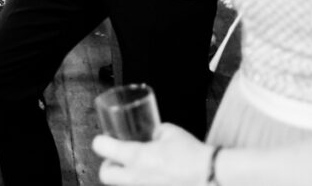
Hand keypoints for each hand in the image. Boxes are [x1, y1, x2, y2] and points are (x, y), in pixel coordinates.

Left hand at [93, 123, 211, 185]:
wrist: (211, 175)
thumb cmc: (192, 153)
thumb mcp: (169, 132)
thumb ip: (154, 131)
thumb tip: (150, 132)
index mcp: (137, 156)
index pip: (102, 148)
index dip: (100, 141)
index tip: (103, 139)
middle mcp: (136, 177)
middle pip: (104, 174)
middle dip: (107, 165)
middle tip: (117, 158)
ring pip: (122, 185)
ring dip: (125, 175)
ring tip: (137, 167)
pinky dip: (141, 182)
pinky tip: (152, 176)